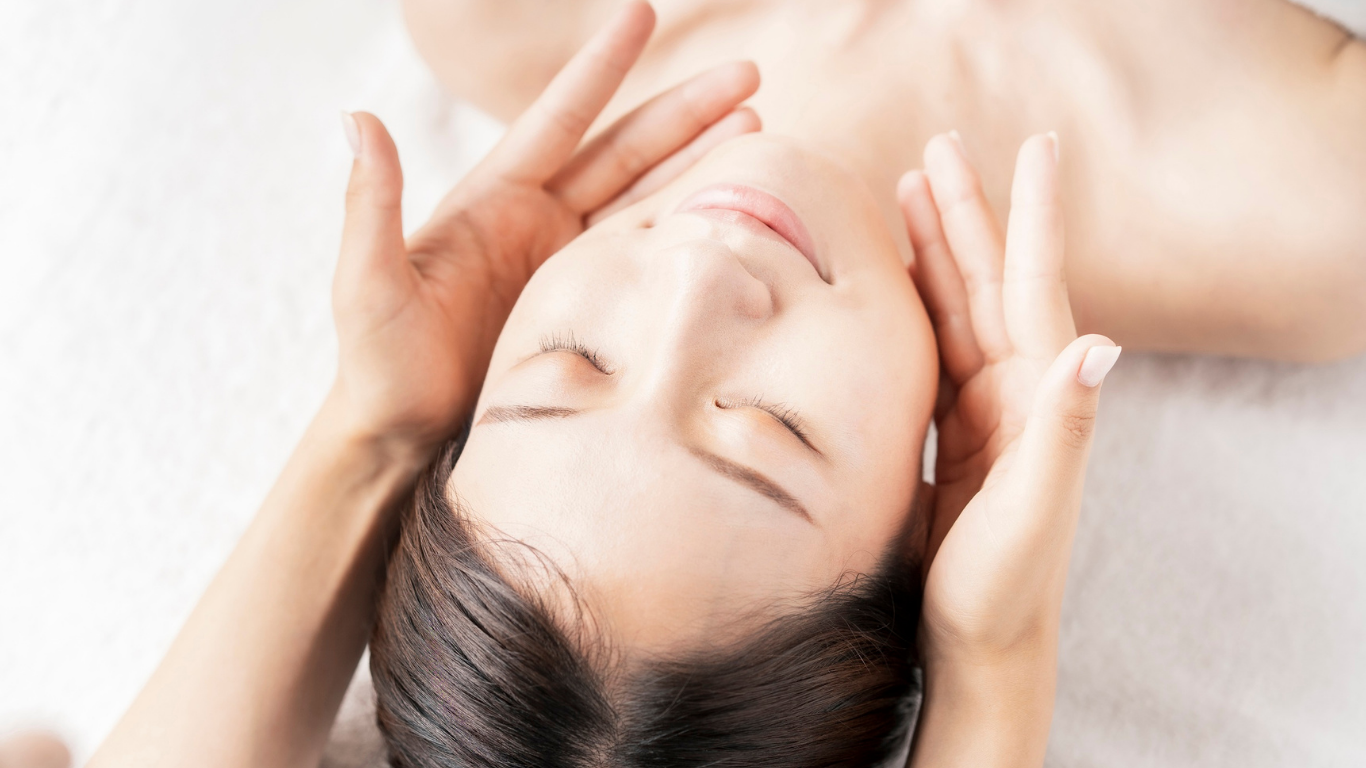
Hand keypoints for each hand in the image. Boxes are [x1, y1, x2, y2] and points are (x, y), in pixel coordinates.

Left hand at [327, 1, 759, 461]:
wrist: (406, 442)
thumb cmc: (379, 366)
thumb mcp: (367, 283)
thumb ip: (370, 204)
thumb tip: (357, 119)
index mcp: (492, 200)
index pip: (559, 119)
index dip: (601, 68)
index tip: (642, 13)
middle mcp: (537, 221)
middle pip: (625, 151)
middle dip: (684, 110)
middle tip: (748, 76)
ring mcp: (567, 264)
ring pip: (647, 197)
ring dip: (699, 160)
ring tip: (755, 127)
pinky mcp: (588, 309)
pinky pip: (647, 259)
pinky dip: (688, 230)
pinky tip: (731, 212)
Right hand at [898, 132, 1120, 660]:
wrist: (982, 646)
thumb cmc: (1004, 590)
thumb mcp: (1034, 514)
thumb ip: (1064, 428)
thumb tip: (1100, 343)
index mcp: (1037, 397)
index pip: (1032, 287)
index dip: (1031, 216)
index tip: (1034, 149)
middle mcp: (1017, 392)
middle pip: (988, 282)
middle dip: (968, 212)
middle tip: (940, 147)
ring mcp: (985, 410)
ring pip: (956, 307)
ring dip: (936, 247)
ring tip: (910, 191)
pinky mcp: (954, 432)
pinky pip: (933, 347)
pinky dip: (915, 302)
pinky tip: (896, 278)